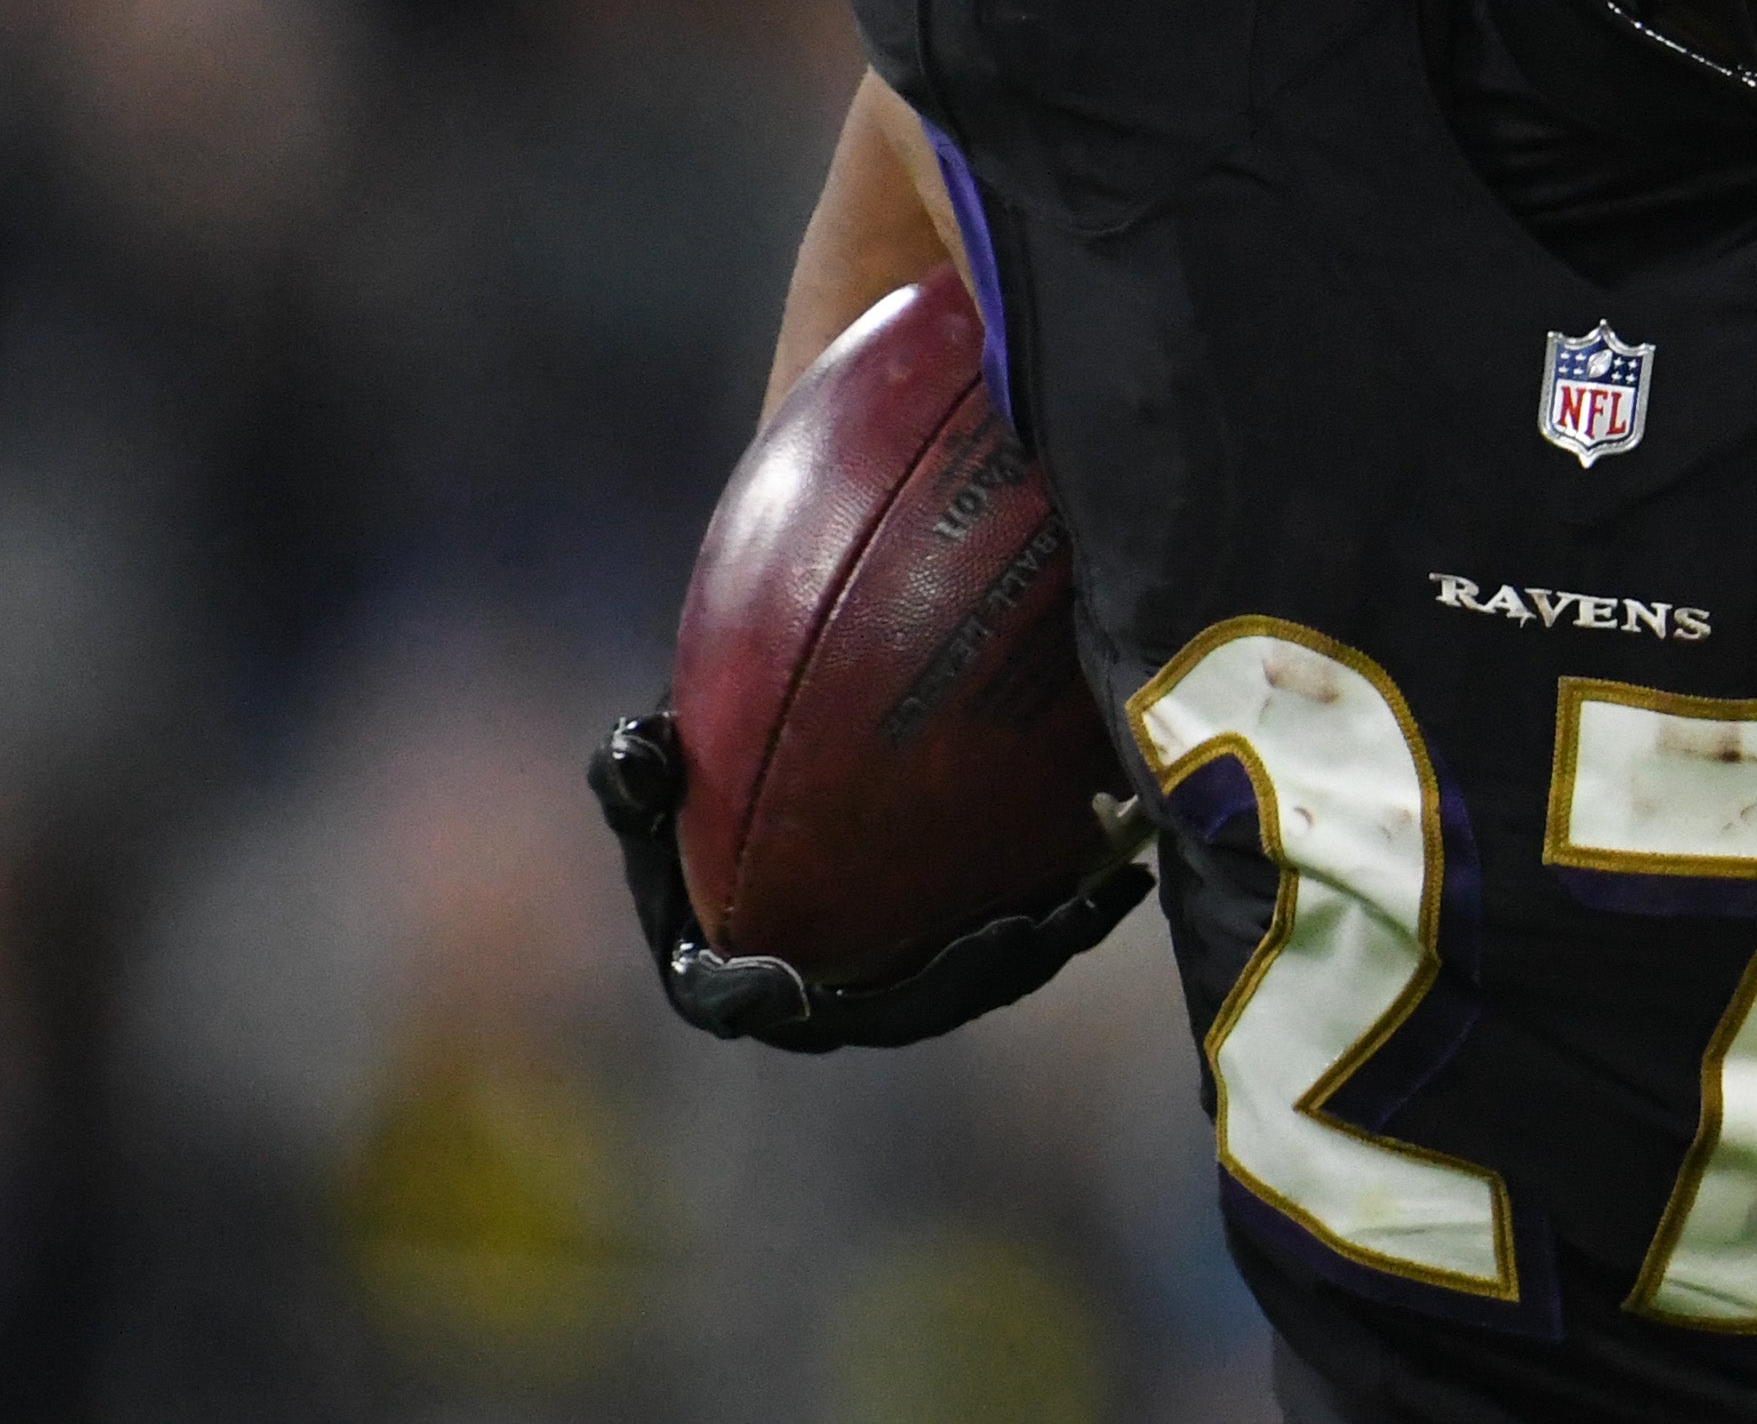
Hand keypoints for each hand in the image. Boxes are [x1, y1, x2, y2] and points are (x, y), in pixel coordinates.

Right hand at [587, 713, 1153, 1051]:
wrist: (770, 776)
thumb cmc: (688, 781)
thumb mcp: (646, 767)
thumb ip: (632, 769)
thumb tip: (636, 753)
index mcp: (733, 975)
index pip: (744, 1001)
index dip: (768, 1002)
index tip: (786, 984)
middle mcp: (827, 991)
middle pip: (904, 1004)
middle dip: (966, 978)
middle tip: (1021, 930)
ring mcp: (898, 973)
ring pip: (979, 976)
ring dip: (1041, 943)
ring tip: (1103, 894)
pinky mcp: (957, 945)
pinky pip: (1015, 928)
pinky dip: (1067, 900)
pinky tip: (1124, 851)